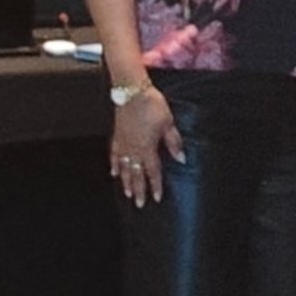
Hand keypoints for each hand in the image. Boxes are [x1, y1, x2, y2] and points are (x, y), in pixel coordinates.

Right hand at [109, 84, 183, 207]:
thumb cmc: (152, 106)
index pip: (153, 171)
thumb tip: (181, 158)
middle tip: (139, 204)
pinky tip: (114, 173)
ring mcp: (123, 143)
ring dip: (126, 181)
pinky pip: (114, 154)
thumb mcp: (168, 123)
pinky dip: (114, 165)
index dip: (155, 185)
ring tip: (128, 193)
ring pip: (124, 167)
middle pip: (136, 174)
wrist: (132, 92)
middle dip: (139, 189)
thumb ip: (174, 142)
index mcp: (148, 147)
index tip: (156, 197)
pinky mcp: (117, 135)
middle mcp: (134, 148)